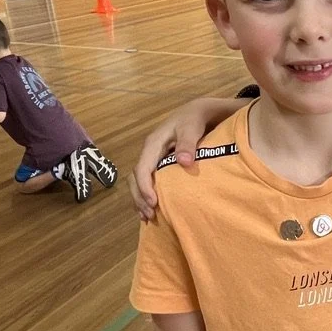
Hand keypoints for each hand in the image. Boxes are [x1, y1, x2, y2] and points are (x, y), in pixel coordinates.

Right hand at [129, 98, 221, 220]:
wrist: (196, 113)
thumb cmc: (193, 120)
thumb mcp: (191, 128)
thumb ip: (187, 144)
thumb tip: (183, 162)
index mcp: (153, 144)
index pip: (142, 169)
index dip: (145, 187)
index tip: (154, 203)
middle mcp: (148, 152)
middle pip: (136, 178)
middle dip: (140, 197)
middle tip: (150, 215)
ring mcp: (151, 158)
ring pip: (138, 181)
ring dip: (140, 199)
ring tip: (148, 217)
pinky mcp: (156, 163)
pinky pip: (146, 181)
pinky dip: (145, 195)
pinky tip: (150, 209)